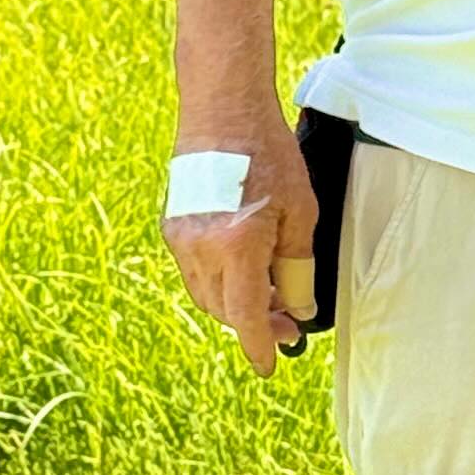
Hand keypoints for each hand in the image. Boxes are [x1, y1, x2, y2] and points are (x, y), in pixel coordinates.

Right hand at [162, 109, 318, 375]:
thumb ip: (297, 265)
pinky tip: (247, 272)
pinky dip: (221, 282)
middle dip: (256, 324)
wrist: (223, 108)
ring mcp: (181, 238)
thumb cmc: (267, 152)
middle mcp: (200, 248)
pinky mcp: (174, 226)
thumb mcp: (300, 210)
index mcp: (236, 246)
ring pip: (207, 293)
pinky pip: (196, 271)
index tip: (270, 366)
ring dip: (237, 305)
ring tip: (273, 298)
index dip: (260, 346)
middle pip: (224, 310)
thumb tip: (298, 305)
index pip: (246, 316)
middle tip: (290, 324)